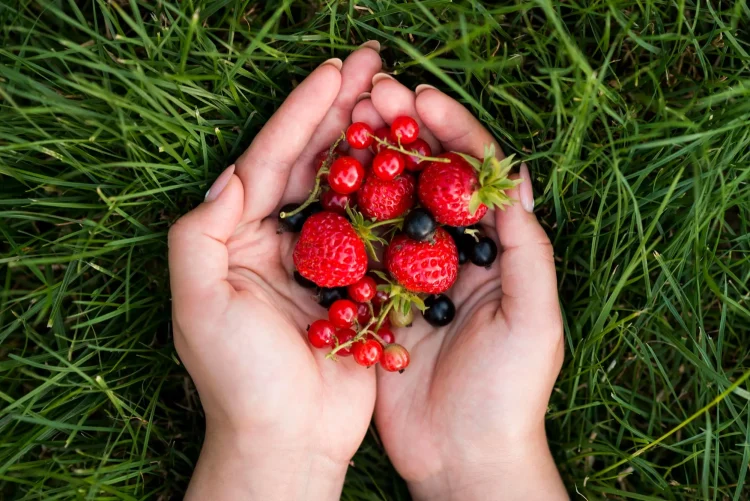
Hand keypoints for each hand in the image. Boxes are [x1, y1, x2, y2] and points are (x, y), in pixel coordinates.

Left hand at [168, 44, 382, 500]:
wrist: (287, 440)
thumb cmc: (238, 379)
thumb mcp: (199, 306)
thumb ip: (201, 234)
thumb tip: (231, 175)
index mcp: (237, 235)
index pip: (269, 160)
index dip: (301, 113)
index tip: (333, 72)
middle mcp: (278, 239)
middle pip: (311, 162)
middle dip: (341, 112)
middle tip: (374, 65)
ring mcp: (322, 259)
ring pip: (348, 186)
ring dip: (372, 143)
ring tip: (398, 100)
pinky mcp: (358, 282)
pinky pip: (378, 228)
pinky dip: (396, 194)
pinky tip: (418, 163)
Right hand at [352, 77, 567, 499]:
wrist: (462, 457)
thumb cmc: (508, 395)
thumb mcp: (535, 323)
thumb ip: (528, 255)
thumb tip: (512, 185)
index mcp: (498, 253)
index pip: (478, 176)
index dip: (453, 132)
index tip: (420, 100)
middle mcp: (455, 256)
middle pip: (430, 180)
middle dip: (404, 134)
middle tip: (372, 94)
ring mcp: (413, 276)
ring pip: (390, 206)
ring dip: (370, 163)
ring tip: (343, 123)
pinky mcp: (379, 301)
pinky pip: (360, 251)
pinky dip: (344, 218)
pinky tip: (322, 188)